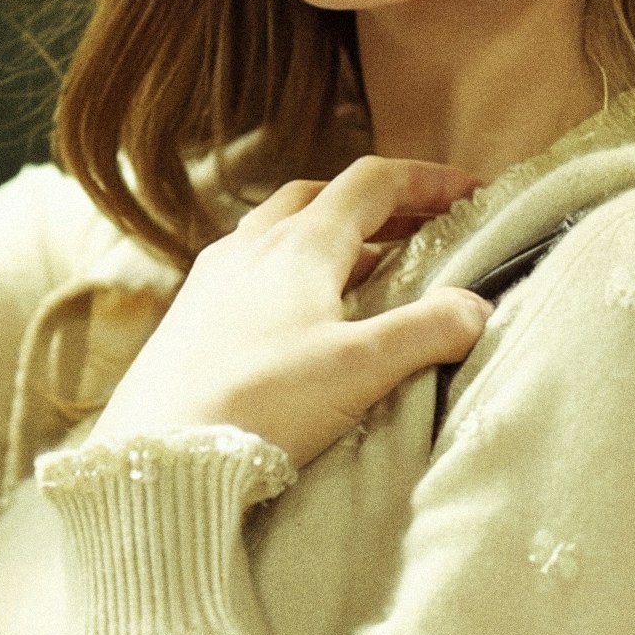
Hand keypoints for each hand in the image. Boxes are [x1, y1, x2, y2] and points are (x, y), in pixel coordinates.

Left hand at [96, 162, 491, 471]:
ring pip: (278, 231)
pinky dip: (288, 271)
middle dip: (376, 205)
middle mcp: (250, 246)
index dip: (425, 181)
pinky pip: (246, 270)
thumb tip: (476, 308)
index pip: (371, 183)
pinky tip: (297, 316)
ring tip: (366, 271)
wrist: (158, 454)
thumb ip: (427, 332)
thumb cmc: (260, 405)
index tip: (467, 193)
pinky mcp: (188, 317)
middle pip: (320, 197)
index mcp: (299, 244)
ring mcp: (212, 279)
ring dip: (329, 237)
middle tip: (418, 227)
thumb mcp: (360, 369)